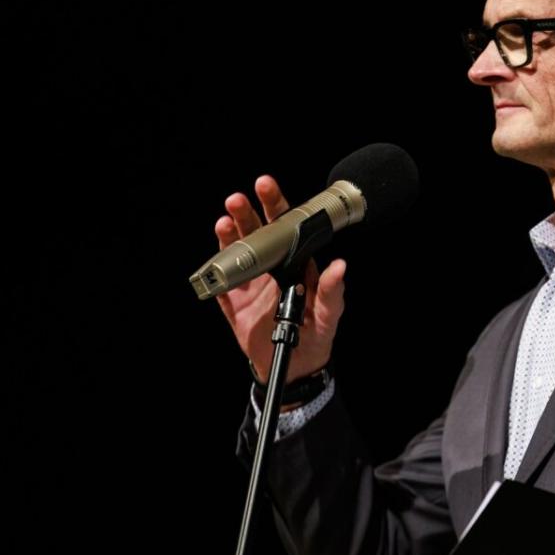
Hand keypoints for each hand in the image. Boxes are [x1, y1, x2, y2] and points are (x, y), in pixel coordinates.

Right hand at [213, 174, 345, 383]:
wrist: (295, 367)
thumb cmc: (316, 335)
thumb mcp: (329, 315)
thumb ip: (332, 292)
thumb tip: (340, 267)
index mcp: (293, 263)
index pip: (283, 227)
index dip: (275, 206)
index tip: (267, 187)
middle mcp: (269, 268)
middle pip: (255, 234)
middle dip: (246, 214)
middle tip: (238, 199)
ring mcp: (249, 284)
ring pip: (235, 252)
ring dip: (228, 235)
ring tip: (225, 220)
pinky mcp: (233, 304)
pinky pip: (221, 284)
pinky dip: (216, 272)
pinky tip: (214, 261)